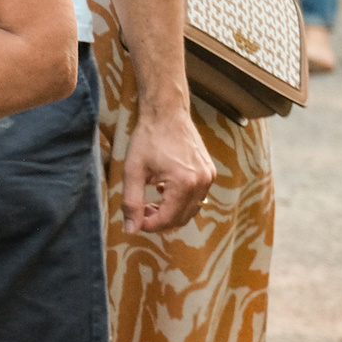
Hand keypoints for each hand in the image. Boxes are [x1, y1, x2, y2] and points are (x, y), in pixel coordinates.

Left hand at [121, 101, 214, 232]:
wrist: (167, 112)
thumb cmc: (148, 138)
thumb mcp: (133, 170)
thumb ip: (132, 202)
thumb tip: (131, 229)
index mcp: (185, 183)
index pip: (169, 219)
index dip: (150, 225)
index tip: (135, 221)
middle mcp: (202, 182)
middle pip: (182, 218)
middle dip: (160, 220)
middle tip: (141, 213)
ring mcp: (209, 177)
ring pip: (191, 209)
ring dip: (170, 212)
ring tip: (150, 202)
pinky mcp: (209, 172)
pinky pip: (196, 196)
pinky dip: (180, 200)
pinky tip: (163, 191)